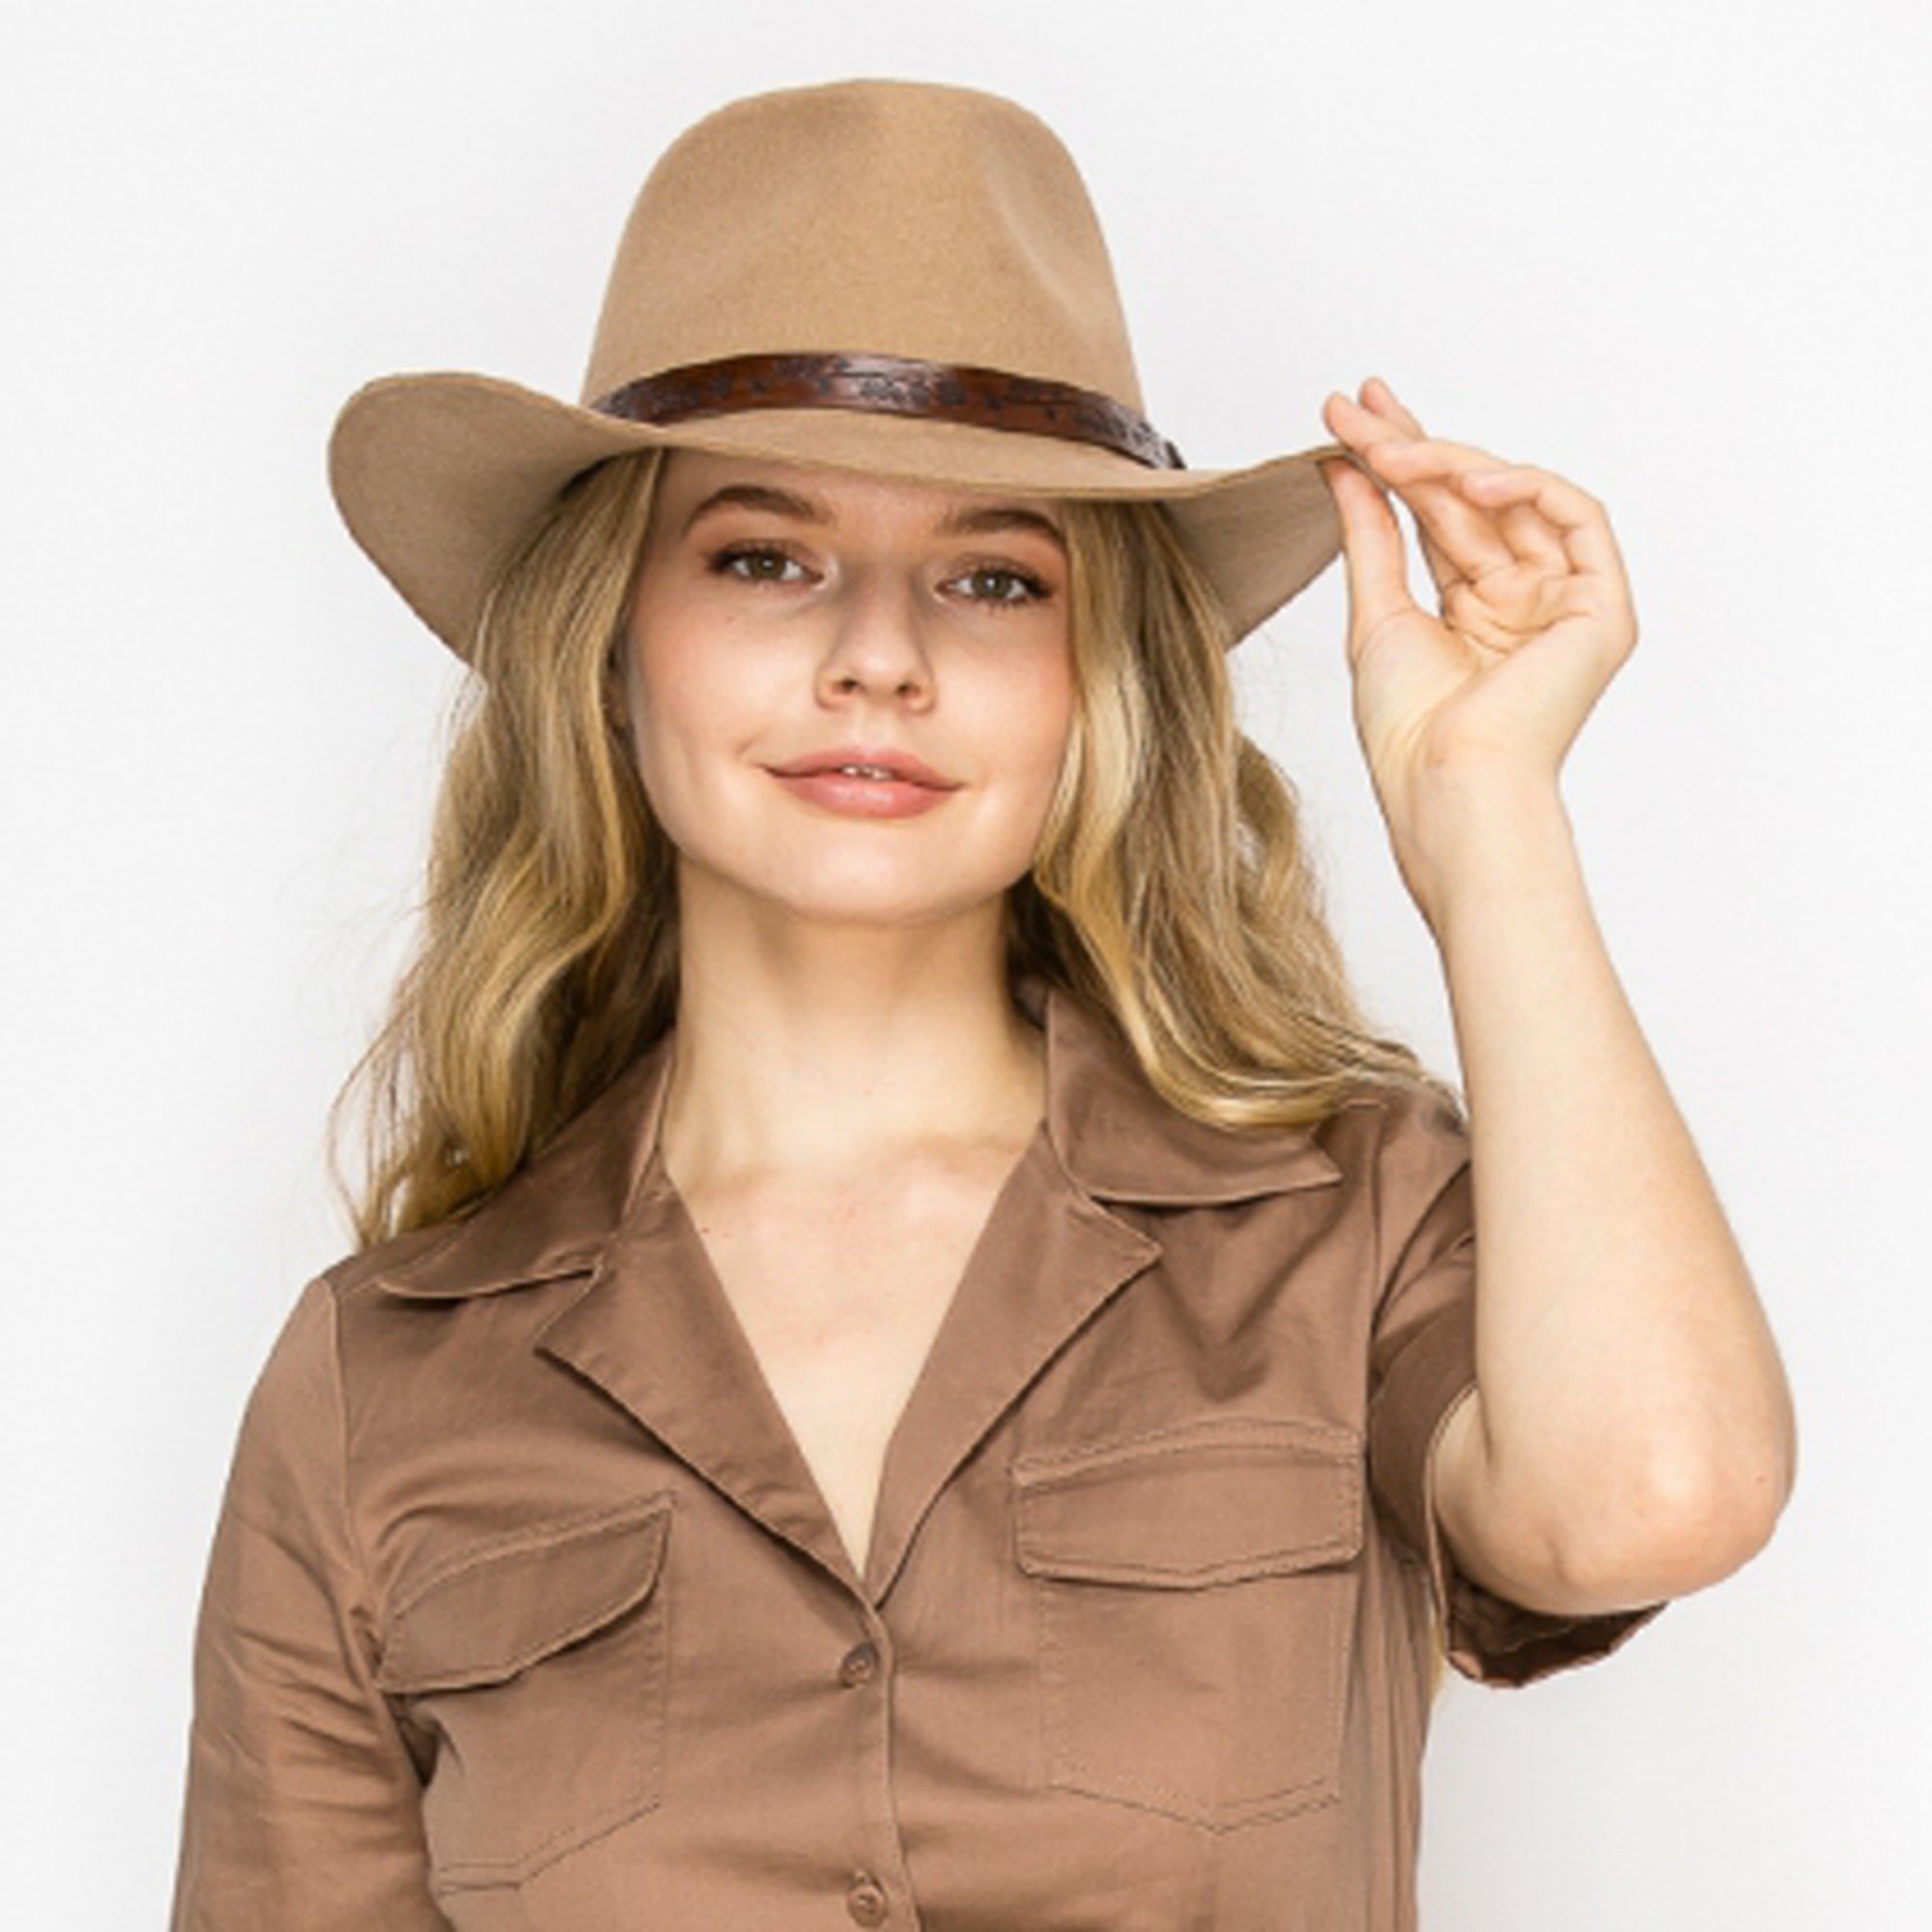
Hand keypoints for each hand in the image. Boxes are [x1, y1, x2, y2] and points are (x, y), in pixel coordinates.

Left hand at [1316, 378, 1638, 893]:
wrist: (1448, 785)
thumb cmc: (1410, 731)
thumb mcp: (1375, 612)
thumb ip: (1369, 534)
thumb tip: (1345, 464)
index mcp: (1473, 611)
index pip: (1436, 515)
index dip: (1397, 460)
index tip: (1348, 416)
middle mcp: (1522, 601)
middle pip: (1469, 500)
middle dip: (1412, 445)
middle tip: (1355, 405)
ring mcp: (1563, 603)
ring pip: (1515, 499)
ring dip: (1449, 462)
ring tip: (1389, 448)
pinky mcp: (1602, 608)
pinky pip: (1578, 516)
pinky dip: (1526, 486)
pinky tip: (1468, 476)